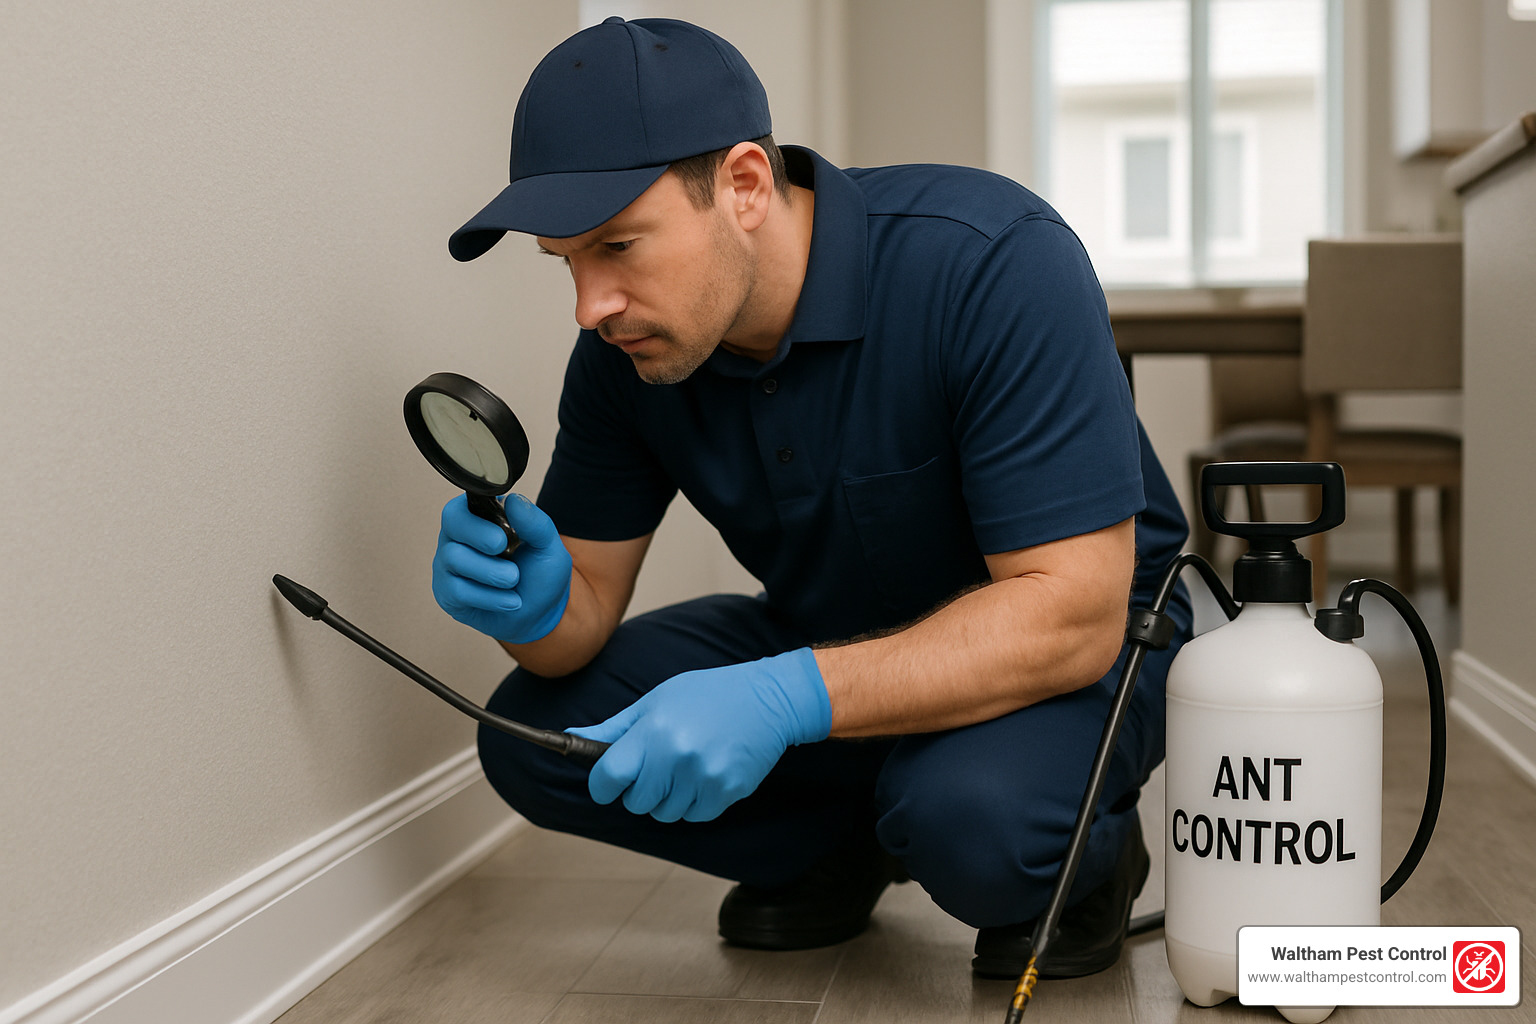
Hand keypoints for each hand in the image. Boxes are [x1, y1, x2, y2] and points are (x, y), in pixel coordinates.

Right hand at [432, 493, 571, 643]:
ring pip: (454, 559)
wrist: (539, 613)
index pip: (461, 506)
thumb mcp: (548, 546)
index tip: (503, 537)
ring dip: (492, 573)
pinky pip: (457, 591)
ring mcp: (448, 565)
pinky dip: (490, 598)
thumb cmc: (539, 573)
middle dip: (482, 540)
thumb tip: (513, 500)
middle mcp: (457, 537)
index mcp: (479, 517)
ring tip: (514, 580)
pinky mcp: (447, 593)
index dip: (478, 521)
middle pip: (452, 526)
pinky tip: (508, 600)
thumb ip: (535, 522)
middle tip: (506, 552)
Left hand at [567, 648, 831, 822]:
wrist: (767, 699)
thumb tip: (573, 737)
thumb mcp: (656, 701)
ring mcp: (703, 778)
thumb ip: (615, 727)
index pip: (608, 777)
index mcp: (653, 731)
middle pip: (636, 803)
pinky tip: (706, 775)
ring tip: (685, 767)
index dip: (602, 785)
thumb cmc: (707, 695)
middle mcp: (676, 757)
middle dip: (640, 790)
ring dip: (669, 798)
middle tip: (657, 766)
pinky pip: (694, 816)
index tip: (608, 783)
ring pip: (665, 813)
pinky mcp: (727, 792)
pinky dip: (695, 803)